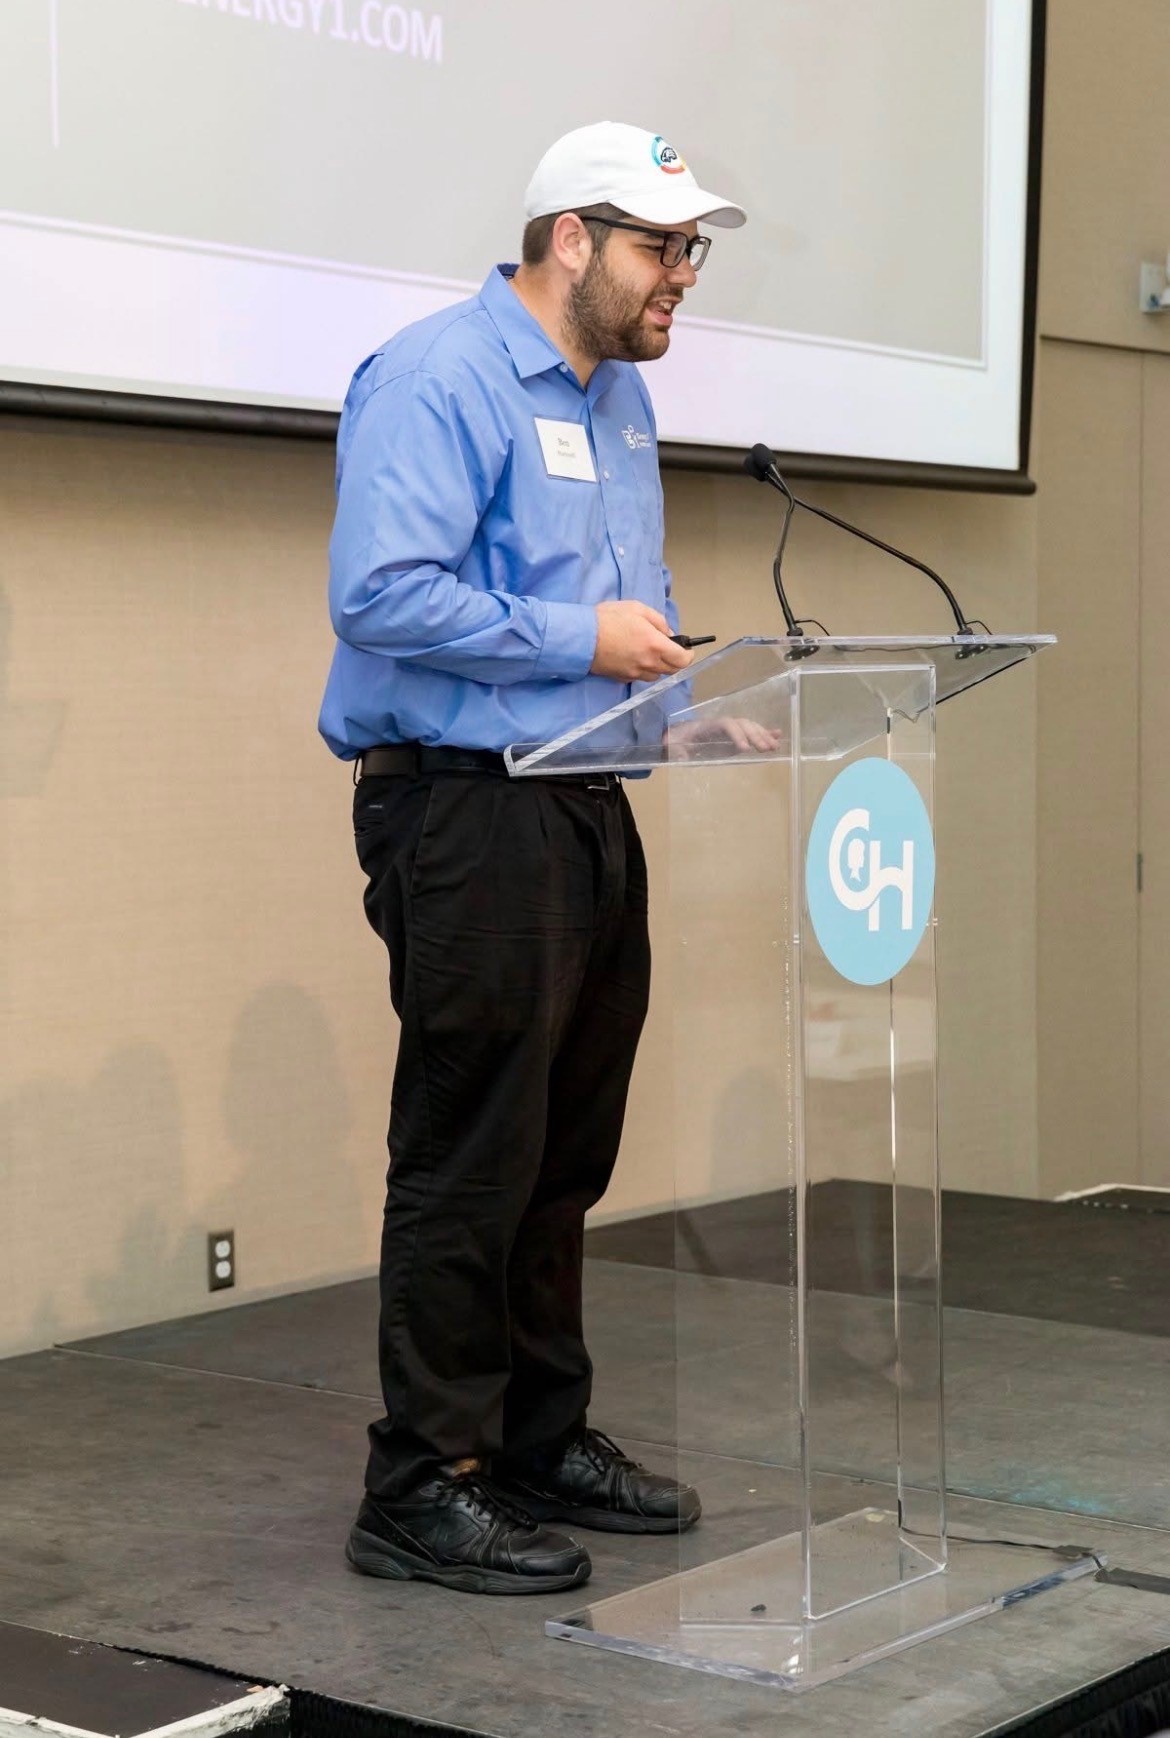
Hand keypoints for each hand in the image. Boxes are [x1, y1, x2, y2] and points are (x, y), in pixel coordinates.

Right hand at [590, 601, 693, 682]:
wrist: (581, 637)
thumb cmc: (608, 618)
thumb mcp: (637, 609)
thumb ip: (659, 621)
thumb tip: (669, 634)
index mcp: (655, 645)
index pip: (682, 660)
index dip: (688, 655)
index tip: (686, 649)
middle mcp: (648, 663)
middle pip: (671, 670)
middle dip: (674, 660)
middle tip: (668, 648)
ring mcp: (635, 673)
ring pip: (656, 675)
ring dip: (658, 666)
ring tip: (648, 653)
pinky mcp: (622, 678)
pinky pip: (639, 677)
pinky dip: (642, 669)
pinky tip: (633, 657)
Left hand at [667, 716, 784, 758]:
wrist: (672, 739)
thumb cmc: (672, 743)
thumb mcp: (671, 748)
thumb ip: (676, 751)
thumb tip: (681, 755)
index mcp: (706, 726)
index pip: (725, 724)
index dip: (736, 734)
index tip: (744, 749)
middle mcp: (720, 725)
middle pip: (741, 724)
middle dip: (755, 735)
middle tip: (766, 749)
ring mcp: (728, 731)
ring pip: (748, 727)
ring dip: (763, 735)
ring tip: (774, 746)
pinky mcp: (732, 739)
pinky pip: (749, 734)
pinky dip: (763, 734)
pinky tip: (777, 737)